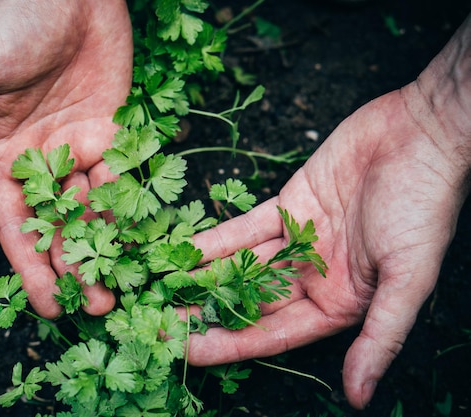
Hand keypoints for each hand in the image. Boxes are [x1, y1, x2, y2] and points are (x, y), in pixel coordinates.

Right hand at [0, 0, 132, 317]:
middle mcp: (40, 162)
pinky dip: (131, 211)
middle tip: (96, 307)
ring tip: (121, 287)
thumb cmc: (11, 23)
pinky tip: (141, 242)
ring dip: (106, 250)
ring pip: (94, 211)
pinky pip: (124, 180)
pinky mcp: (114, 135)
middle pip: (58, 227)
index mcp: (1, 159)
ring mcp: (79, 151)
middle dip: (74, 269)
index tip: (46, 307)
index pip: (15, 225)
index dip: (29, 267)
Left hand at [187, 85, 468, 408]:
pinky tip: (184, 251)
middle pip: (251, 301)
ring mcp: (298, 241)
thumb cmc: (423, 208)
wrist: (421, 135)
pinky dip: (215, 240)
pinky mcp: (287, 205)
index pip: (276, 333)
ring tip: (162, 288)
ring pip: (242, 265)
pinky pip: (244, 228)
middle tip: (161, 320)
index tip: (190, 351)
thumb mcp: (409, 278)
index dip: (232, 344)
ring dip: (204, 276)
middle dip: (208, 312)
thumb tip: (358, 397)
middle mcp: (314, 276)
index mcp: (340, 302)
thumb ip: (380, 336)